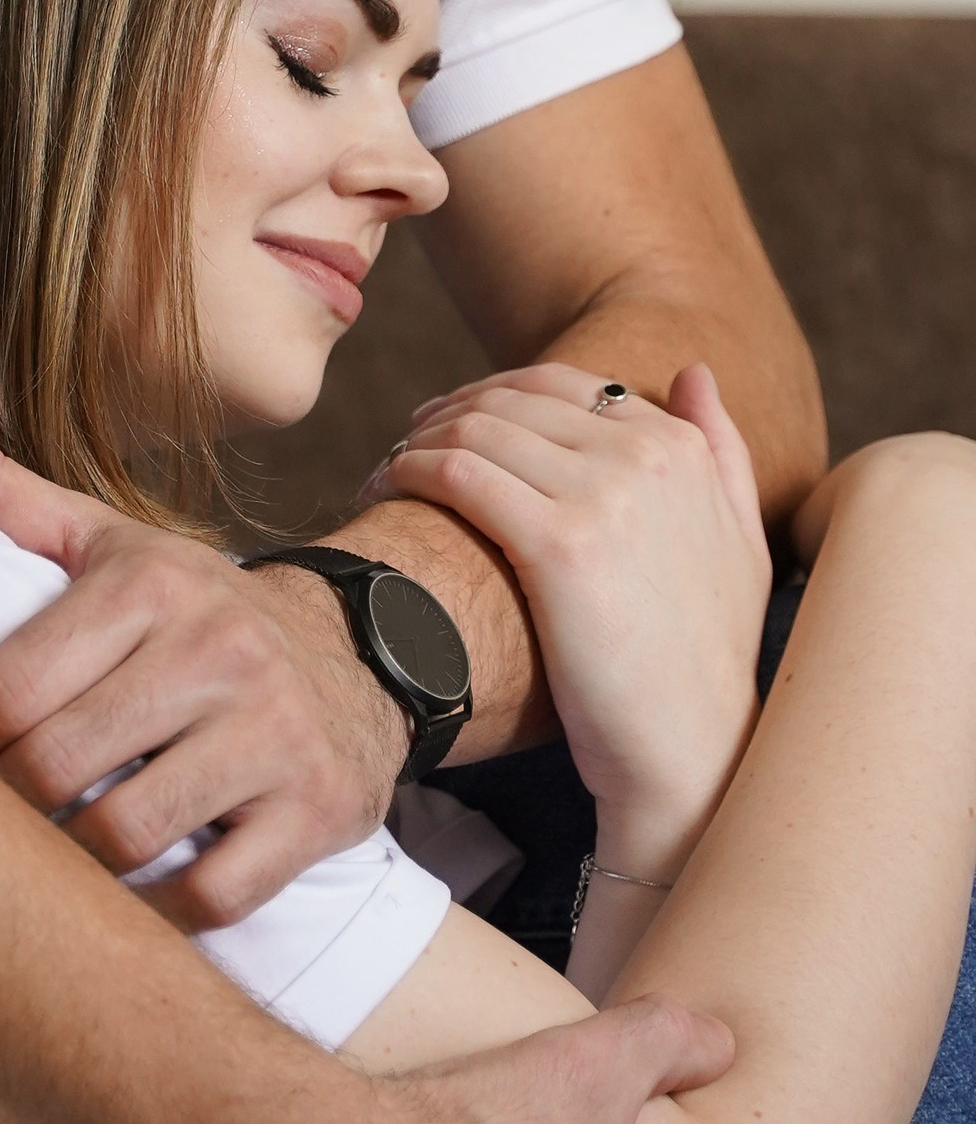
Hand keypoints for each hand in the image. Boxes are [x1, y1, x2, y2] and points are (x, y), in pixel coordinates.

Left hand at [0, 427, 408, 918]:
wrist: (357, 655)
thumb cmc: (195, 611)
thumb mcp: (106, 542)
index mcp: (149, 586)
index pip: (7, 689)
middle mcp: (218, 653)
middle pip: (56, 769)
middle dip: (2, 809)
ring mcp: (275, 735)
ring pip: (126, 839)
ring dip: (70, 866)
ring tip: (44, 860)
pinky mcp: (317, 809)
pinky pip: (212, 895)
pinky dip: (155, 913)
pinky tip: (128, 899)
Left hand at [365, 364, 769, 884]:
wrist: (690, 752)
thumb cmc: (703, 662)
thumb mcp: (742, 543)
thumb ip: (721, 451)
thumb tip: (692, 371)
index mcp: (680, 447)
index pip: (562, 384)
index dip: (493, 397)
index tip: (450, 426)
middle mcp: (648, 455)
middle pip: (511, 398)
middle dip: (446, 411)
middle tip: (403, 443)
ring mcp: (605, 495)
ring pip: (476, 427)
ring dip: (415, 439)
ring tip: (386, 471)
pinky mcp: (558, 544)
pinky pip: (456, 471)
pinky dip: (406, 469)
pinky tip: (382, 491)